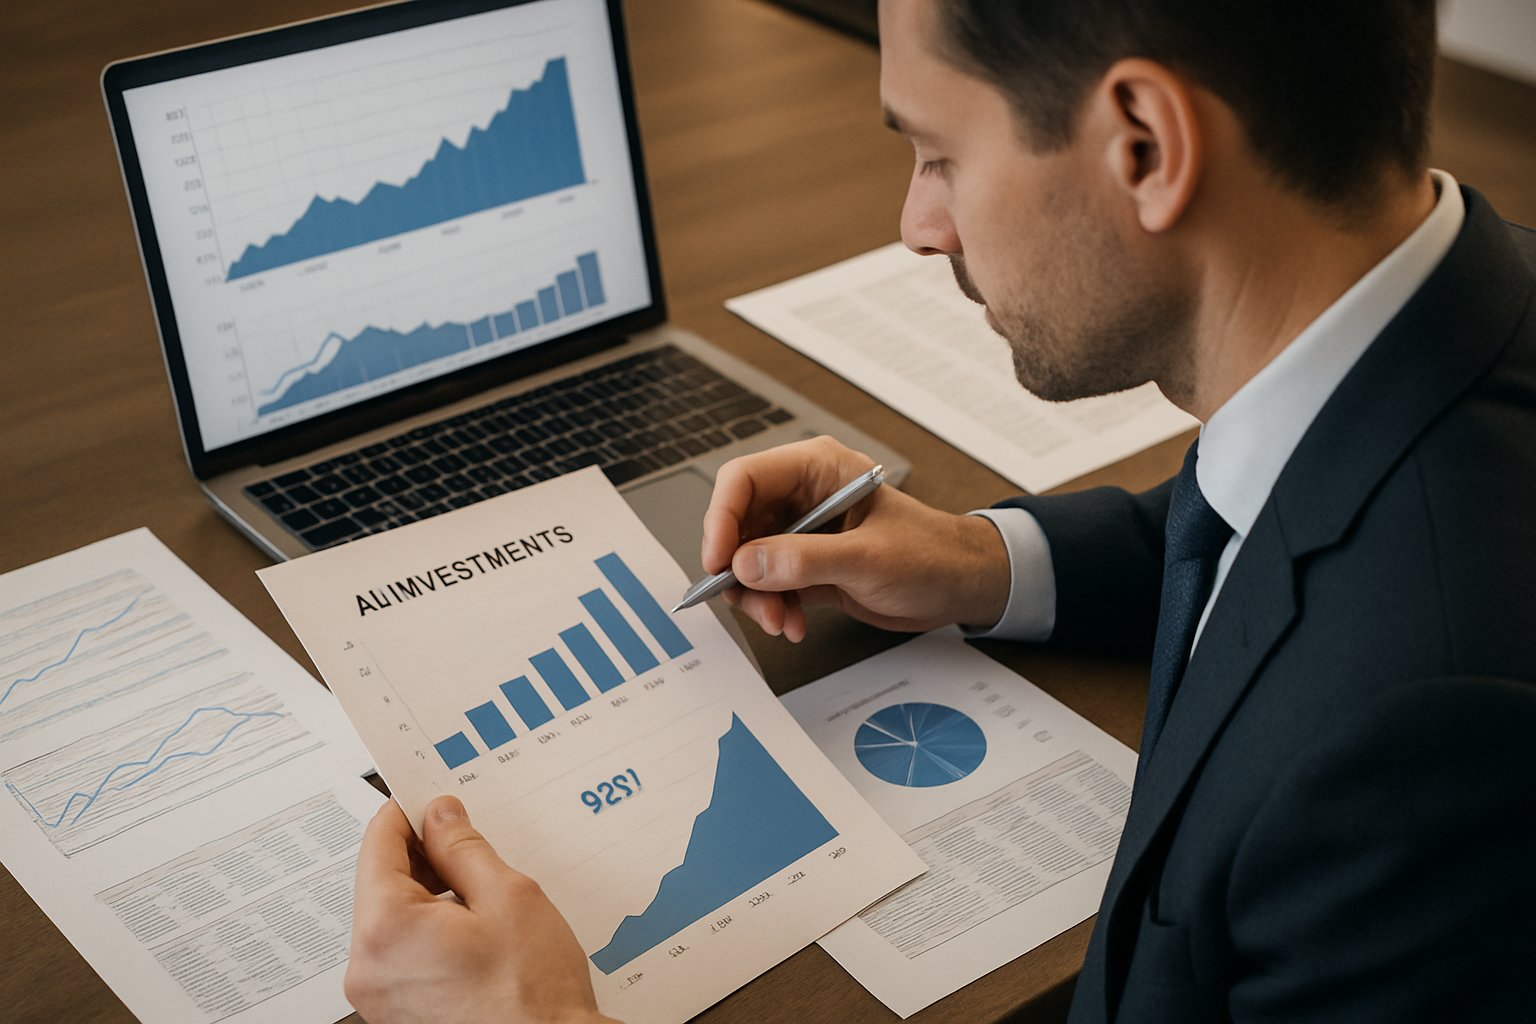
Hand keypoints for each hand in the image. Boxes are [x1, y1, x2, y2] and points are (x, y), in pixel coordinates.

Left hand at [347, 795, 618, 1023]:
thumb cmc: (533, 995)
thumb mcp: (507, 896)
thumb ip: (463, 848)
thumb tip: (440, 816)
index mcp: (385, 929)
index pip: (378, 844)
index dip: (408, 812)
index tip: (431, 799)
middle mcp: (367, 967)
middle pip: (380, 881)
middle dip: (421, 855)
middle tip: (466, 839)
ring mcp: (377, 995)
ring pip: (391, 916)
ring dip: (427, 893)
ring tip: (480, 892)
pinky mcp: (394, 1012)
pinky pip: (399, 950)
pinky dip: (427, 929)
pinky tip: (472, 928)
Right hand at [703, 436, 1009, 640]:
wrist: (961, 586)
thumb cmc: (931, 555)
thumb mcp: (867, 558)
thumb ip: (804, 560)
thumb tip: (746, 563)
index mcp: (818, 469)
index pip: (745, 479)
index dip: (722, 517)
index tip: (718, 560)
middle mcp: (804, 496)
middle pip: (738, 523)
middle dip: (738, 568)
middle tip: (752, 602)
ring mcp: (803, 531)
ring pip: (747, 559)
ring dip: (755, 596)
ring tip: (781, 620)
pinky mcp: (806, 565)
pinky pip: (767, 584)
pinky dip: (772, 607)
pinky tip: (793, 623)